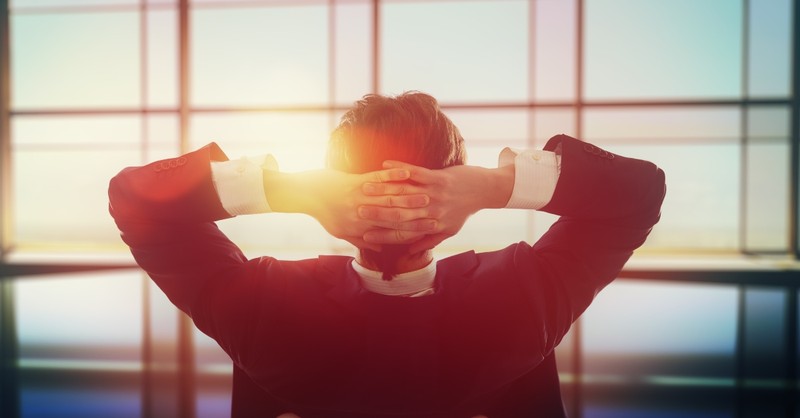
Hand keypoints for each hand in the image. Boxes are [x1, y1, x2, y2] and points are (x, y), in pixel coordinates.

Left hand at [280, 168, 435, 250]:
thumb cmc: (323, 213)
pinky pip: (378, 178)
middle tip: (434, 213)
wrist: (304, 194)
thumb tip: (377, 249)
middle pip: (395, 216)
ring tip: (428, 193)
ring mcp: (359, 198)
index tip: (428, 228)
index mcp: (360, 230)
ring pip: (390, 198)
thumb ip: (359, 240)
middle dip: (416, 213)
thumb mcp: (340, 231)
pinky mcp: (355, 182)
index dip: (411, 231)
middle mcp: (362, 216)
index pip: (391, 232)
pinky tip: (407, 172)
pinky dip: (393, 174)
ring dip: (410, 195)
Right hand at [358, 161, 513, 252]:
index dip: (384, 235)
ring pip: (404, 194)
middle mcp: (432, 212)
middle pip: (400, 216)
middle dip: (377, 214)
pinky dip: (399, 169)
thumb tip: (409, 253)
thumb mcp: (448, 230)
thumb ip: (428, 241)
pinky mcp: (439, 178)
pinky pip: (416, 173)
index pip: (403, 234)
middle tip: (357, 211)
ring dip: (383, 190)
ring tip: (364, 188)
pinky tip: (383, 164)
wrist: (484, 190)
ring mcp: (435, 194)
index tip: (365, 235)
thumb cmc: (464, 210)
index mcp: (432, 226)